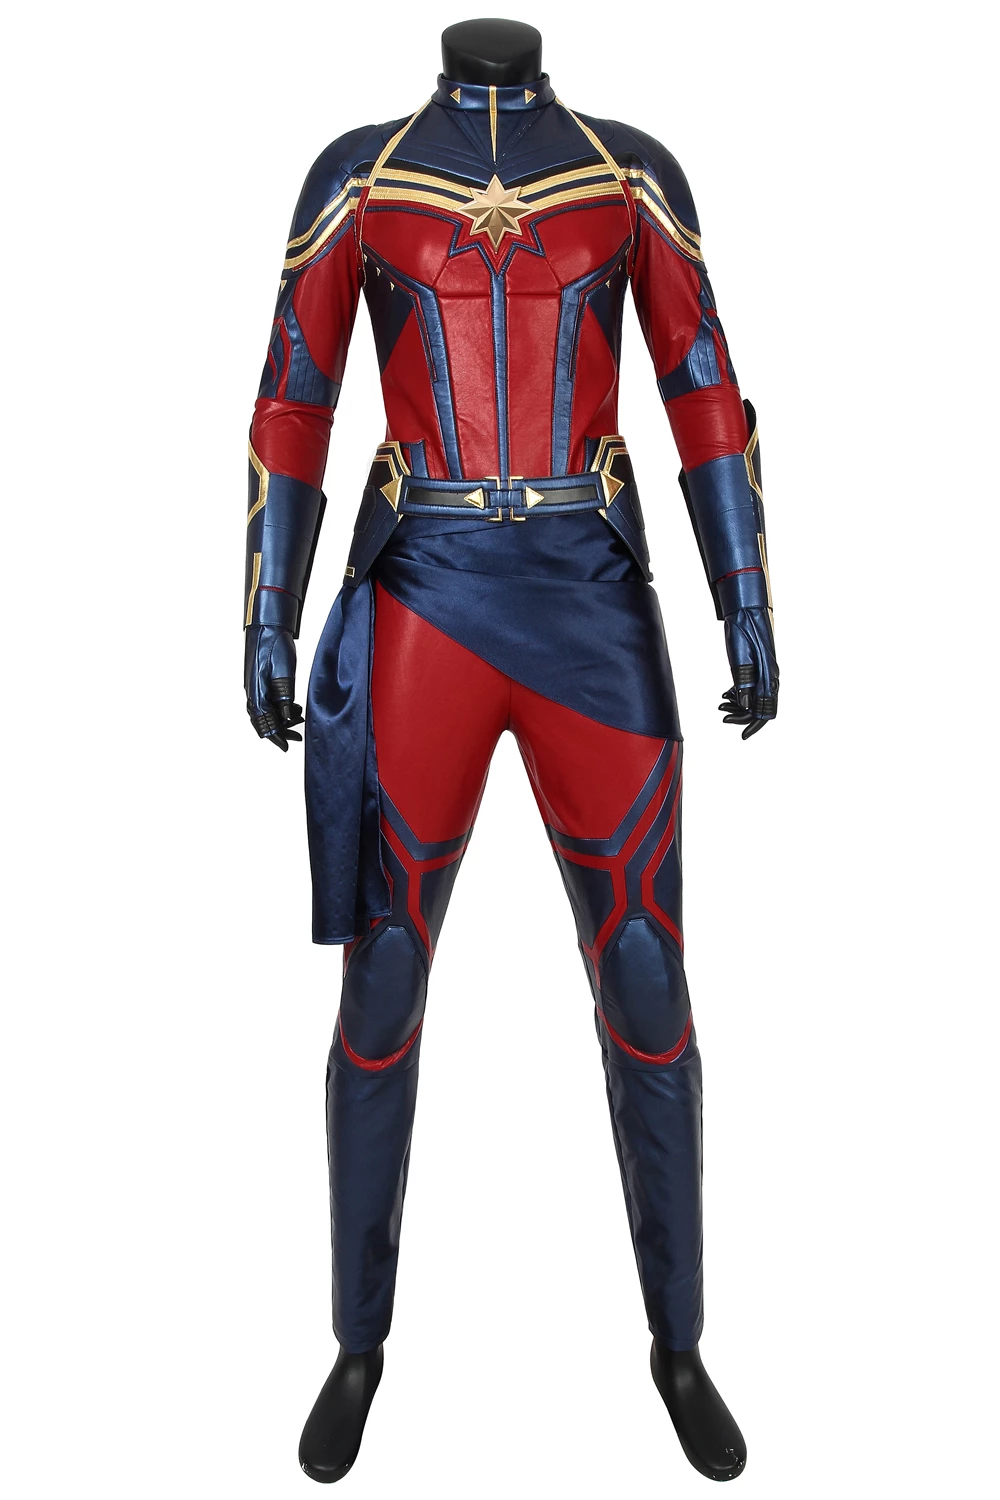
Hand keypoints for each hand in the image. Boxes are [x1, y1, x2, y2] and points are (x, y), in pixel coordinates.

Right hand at [244, 624, 303, 751]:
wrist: (267, 626)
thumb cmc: (275, 646)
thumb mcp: (283, 673)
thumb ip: (284, 696)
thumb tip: (286, 718)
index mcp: (257, 692)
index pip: (264, 723)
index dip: (276, 737)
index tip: (286, 747)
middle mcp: (253, 692)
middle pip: (264, 721)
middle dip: (281, 731)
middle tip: (297, 737)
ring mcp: (255, 687)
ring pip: (267, 712)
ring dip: (282, 720)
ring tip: (300, 721)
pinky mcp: (260, 681)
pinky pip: (268, 702)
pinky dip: (281, 709)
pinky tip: (295, 707)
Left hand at [719, 606, 777, 739]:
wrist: (746, 607)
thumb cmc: (743, 627)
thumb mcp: (739, 655)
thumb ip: (743, 681)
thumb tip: (743, 704)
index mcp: (768, 675)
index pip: (766, 709)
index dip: (754, 724)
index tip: (742, 735)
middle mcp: (770, 675)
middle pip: (760, 706)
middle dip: (742, 715)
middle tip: (722, 714)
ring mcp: (764, 670)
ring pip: (755, 697)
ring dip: (739, 705)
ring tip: (721, 705)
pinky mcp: (757, 665)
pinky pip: (751, 687)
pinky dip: (738, 694)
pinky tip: (726, 695)